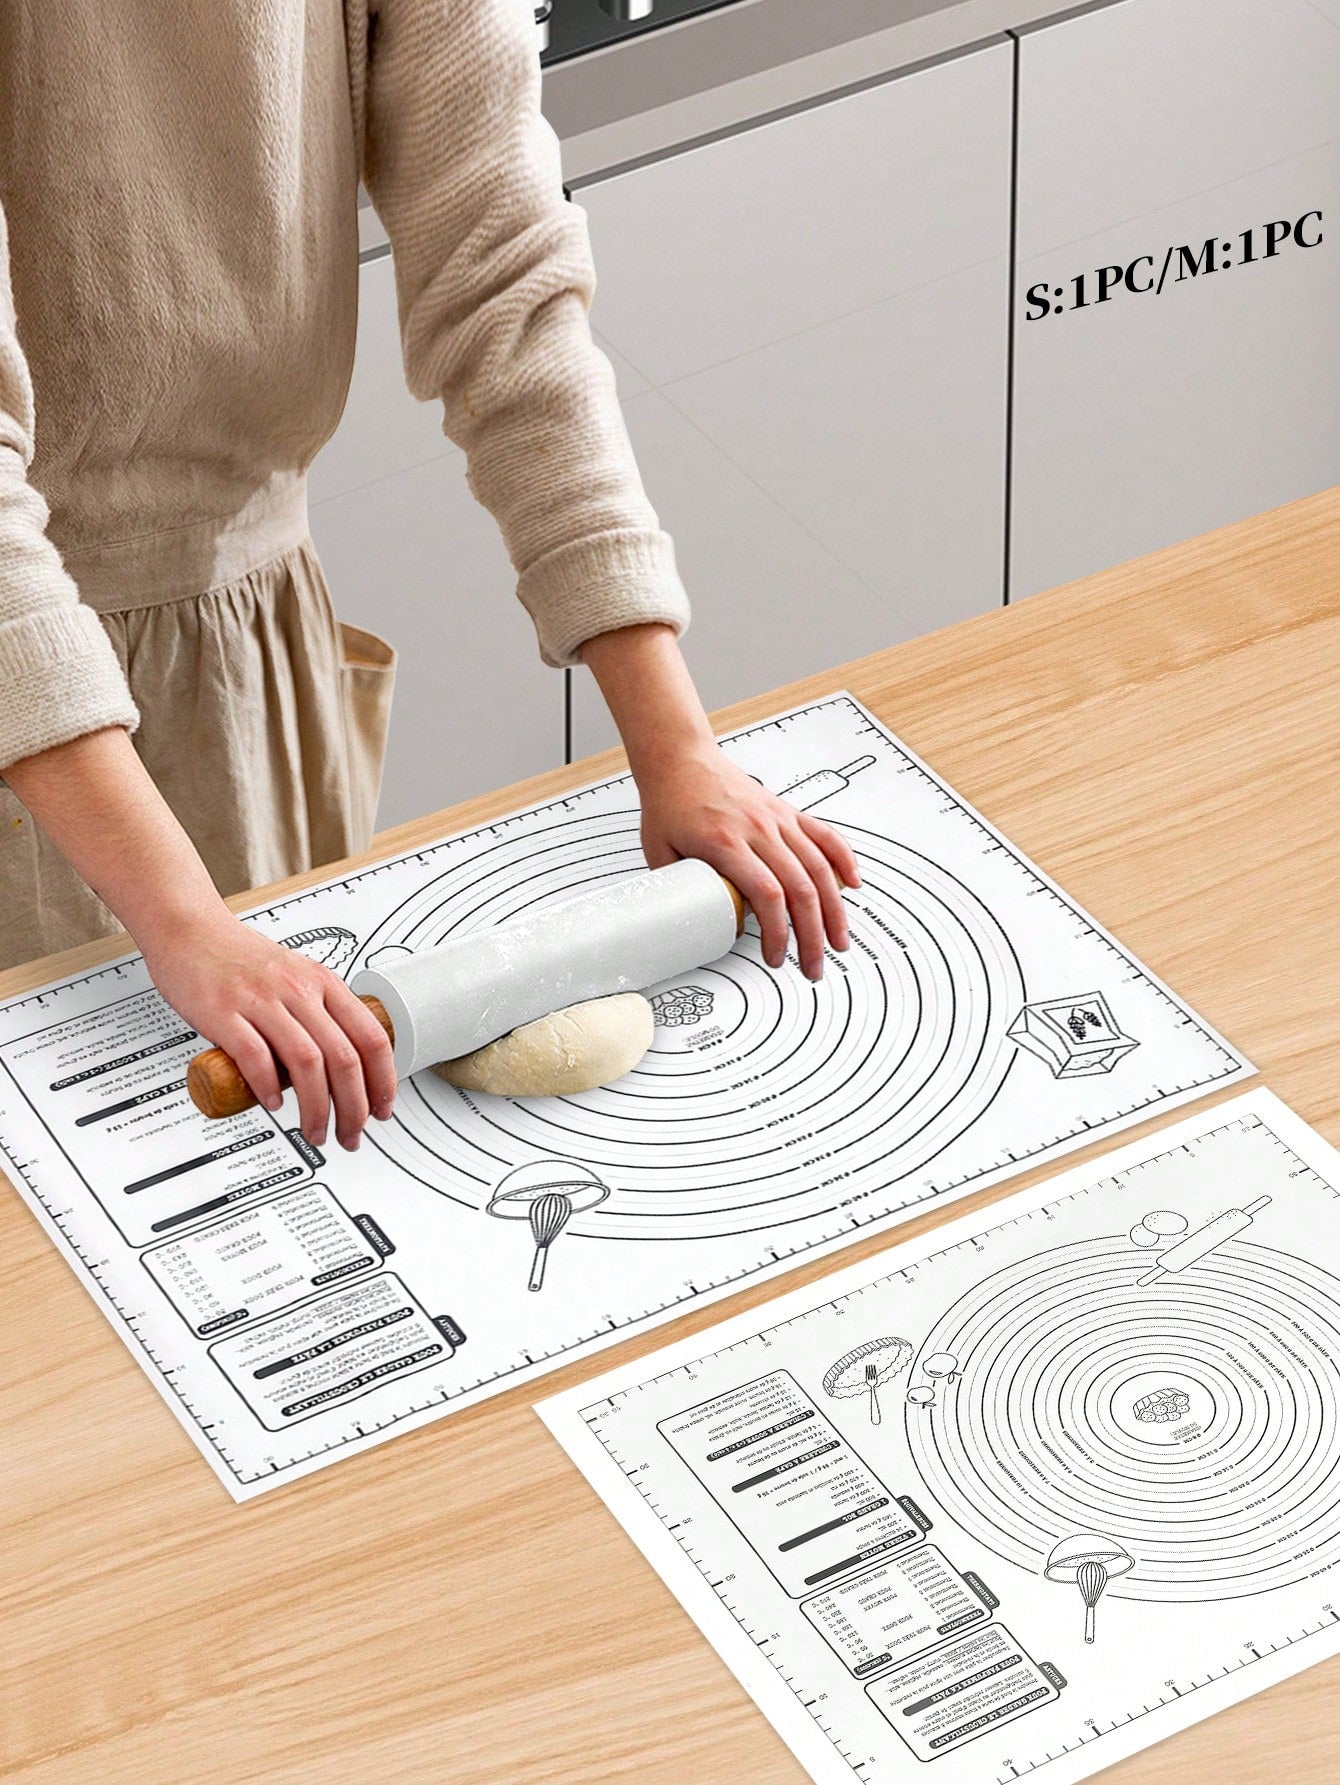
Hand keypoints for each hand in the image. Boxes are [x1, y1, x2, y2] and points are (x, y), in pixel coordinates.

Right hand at [141, 906, 396, 1149]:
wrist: (190, 932)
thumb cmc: (240, 960)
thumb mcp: (296, 978)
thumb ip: (320, 1015)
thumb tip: (342, 1068)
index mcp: (323, 983)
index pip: (371, 1037)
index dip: (383, 1081)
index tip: (382, 1110)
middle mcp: (298, 990)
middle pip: (344, 1058)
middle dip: (354, 1108)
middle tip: (351, 1135)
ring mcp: (261, 1000)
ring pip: (307, 1063)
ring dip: (316, 1108)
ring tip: (315, 1131)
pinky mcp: (223, 1011)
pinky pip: (255, 1056)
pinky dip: (268, 1087)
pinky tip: (273, 1104)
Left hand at [636, 739, 860, 978]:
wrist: (679, 759)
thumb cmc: (669, 803)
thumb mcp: (660, 854)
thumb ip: (686, 892)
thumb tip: (710, 926)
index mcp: (725, 842)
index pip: (766, 895)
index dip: (777, 932)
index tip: (775, 957)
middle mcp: (758, 829)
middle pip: (800, 889)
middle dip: (812, 936)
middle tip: (812, 966)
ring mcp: (778, 819)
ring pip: (819, 869)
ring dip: (833, 911)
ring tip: (838, 942)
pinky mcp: (787, 812)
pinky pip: (825, 835)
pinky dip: (843, 860)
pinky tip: (853, 885)